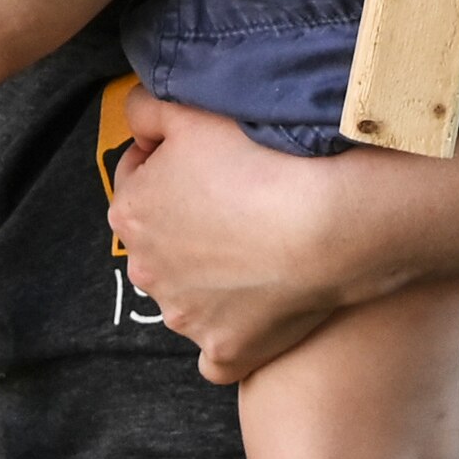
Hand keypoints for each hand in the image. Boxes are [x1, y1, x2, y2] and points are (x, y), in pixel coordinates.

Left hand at [111, 92, 394, 381]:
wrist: (327, 222)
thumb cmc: (261, 159)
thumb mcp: (193, 110)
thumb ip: (148, 107)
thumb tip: (138, 116)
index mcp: (131, 211)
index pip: (140, 176)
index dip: (175, 160)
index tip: (214, 157)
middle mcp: (147, 271)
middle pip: (164, 239)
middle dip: (191, 221)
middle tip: (243, 196)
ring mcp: (185, 317)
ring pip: (190, 293)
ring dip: (215, 274)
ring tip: (266, 243)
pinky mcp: (223, 350)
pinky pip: (219, 351)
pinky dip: (233, 333)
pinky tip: (260, 310)